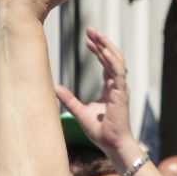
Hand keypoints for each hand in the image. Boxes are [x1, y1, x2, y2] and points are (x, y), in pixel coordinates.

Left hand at [52, 28, 141, 169]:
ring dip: (106, 46)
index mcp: (110, 89)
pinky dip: (112, 59)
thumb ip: (69, 100)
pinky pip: (118, 72)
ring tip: (96, 34)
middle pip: (111, 58)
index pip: (106, 64)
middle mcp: (117, 86)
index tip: (87, 41)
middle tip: (90, 30)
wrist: (112, 145)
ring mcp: (120, 88)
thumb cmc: (101, 133)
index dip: (98, 51)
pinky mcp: (121, 93)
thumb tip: (55, 88)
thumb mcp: (80, 113)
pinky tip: (104, 49)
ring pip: (116, 60)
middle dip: (101, 42)